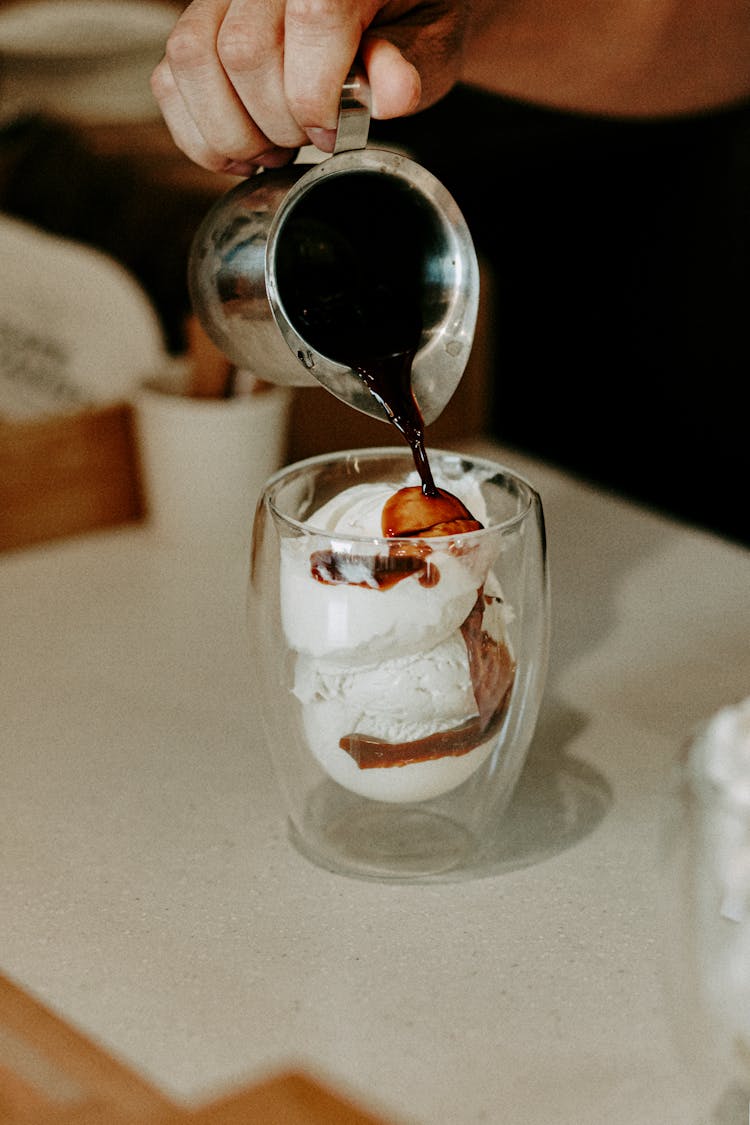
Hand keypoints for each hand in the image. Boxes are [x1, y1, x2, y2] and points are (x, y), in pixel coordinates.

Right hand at [150, 0, 470, 174]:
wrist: (384, 2)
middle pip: (243, 52)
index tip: (335, 132)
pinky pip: (169, 78)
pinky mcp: (196, 21)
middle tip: (307, 142)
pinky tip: (240, 149)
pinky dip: (198, 132)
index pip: (312, 22)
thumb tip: (392, 93)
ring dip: (232, 132)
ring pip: (192, 61)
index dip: (318, 97)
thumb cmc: (408, 19)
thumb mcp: (431, 40)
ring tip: (274, 147)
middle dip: (277, 122)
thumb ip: (408, 65)